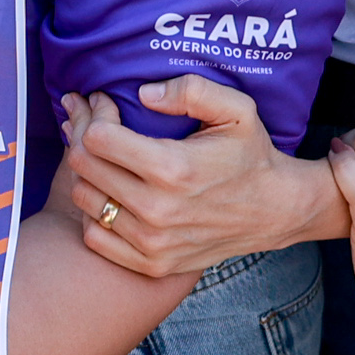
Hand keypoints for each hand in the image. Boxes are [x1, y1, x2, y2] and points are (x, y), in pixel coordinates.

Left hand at [48, 78, 337, 277]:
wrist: (275, 212)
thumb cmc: (251, 155)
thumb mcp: (237, 110)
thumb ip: (192, 90)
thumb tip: (143, 94)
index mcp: (173, 169)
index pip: (97, 139)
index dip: (94, 113)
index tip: (103, 102)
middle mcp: (157, 210)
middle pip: (83, 166)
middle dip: (79, 133)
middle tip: (89, 119)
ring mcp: (152, 242)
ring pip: (84, 199)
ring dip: (84, 171)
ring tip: (97, 152)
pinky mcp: (151, 264)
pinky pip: (94, 235)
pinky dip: (93, 211)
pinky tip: (108, 190)